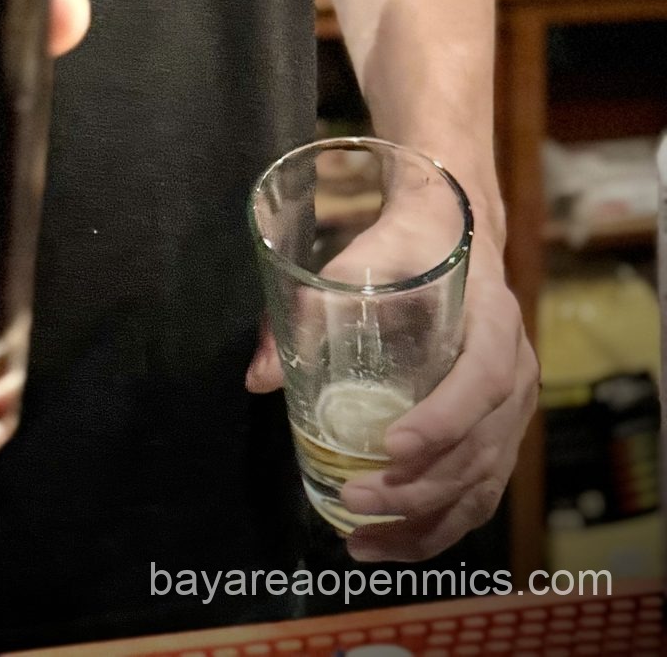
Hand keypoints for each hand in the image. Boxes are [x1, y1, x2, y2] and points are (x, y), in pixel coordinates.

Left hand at [246, 250, 538, 557]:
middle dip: (418, 487)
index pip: (482, 380)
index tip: (390, 447)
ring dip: (425, 523)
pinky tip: (394, 542)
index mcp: (494, 320)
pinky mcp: (502, 435)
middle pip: (480, 447)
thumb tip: (259, 379)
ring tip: (363, 542)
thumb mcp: (356, 260)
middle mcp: (518, 369)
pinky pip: (480, 492)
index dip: (442, 421)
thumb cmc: (404, 247)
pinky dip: (440, 526)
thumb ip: (307, 310)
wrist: (452, 234)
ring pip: (482, 484)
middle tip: (355, 498)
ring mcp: (516, 409)